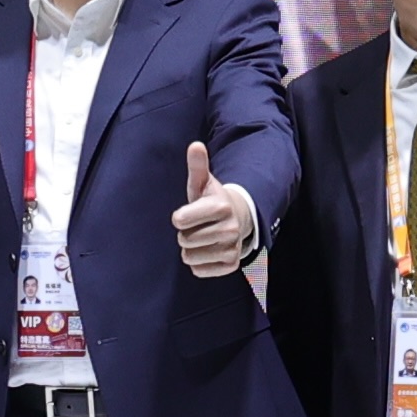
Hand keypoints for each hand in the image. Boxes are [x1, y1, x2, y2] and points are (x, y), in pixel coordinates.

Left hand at [172, 138, 259, 279]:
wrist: (237, 219)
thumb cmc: (211, 200)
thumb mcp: (202, 183)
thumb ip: (197, 166)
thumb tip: (195, 145)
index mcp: (221, 206)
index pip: (180, 220)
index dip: (180, 217)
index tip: (187, 214)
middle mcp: (230, 229)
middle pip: (184, 240)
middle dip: (185, 234)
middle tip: (197, 226)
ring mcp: (232, 248)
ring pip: (189, 257)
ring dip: (190, 249)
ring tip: (201, 238)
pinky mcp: (231, 265)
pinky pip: (199, 270)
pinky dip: (198, 263)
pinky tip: (207, 251)